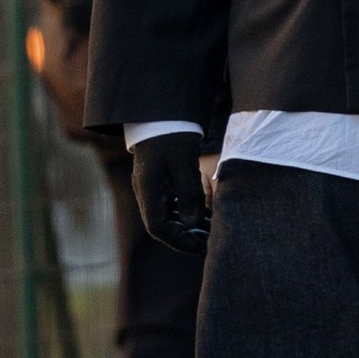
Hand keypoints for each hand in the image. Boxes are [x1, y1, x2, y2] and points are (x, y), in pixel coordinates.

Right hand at [131, 133, 211, 250]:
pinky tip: (206, 214)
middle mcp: (146, 191)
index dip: (178, 240)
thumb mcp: (184, 164)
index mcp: (148, 189)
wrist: (163, 112)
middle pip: (163, 224)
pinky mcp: (160, 180)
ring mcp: (152, 186)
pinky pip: (172, 203)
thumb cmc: (173, 135)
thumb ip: (188, 194)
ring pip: (168, 215)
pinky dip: (187, 211)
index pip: (158, 227)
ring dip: (188, 225)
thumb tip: (192, 224)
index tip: (200, 246)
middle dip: (185, 236)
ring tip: (212, 229)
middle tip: (209, 241)